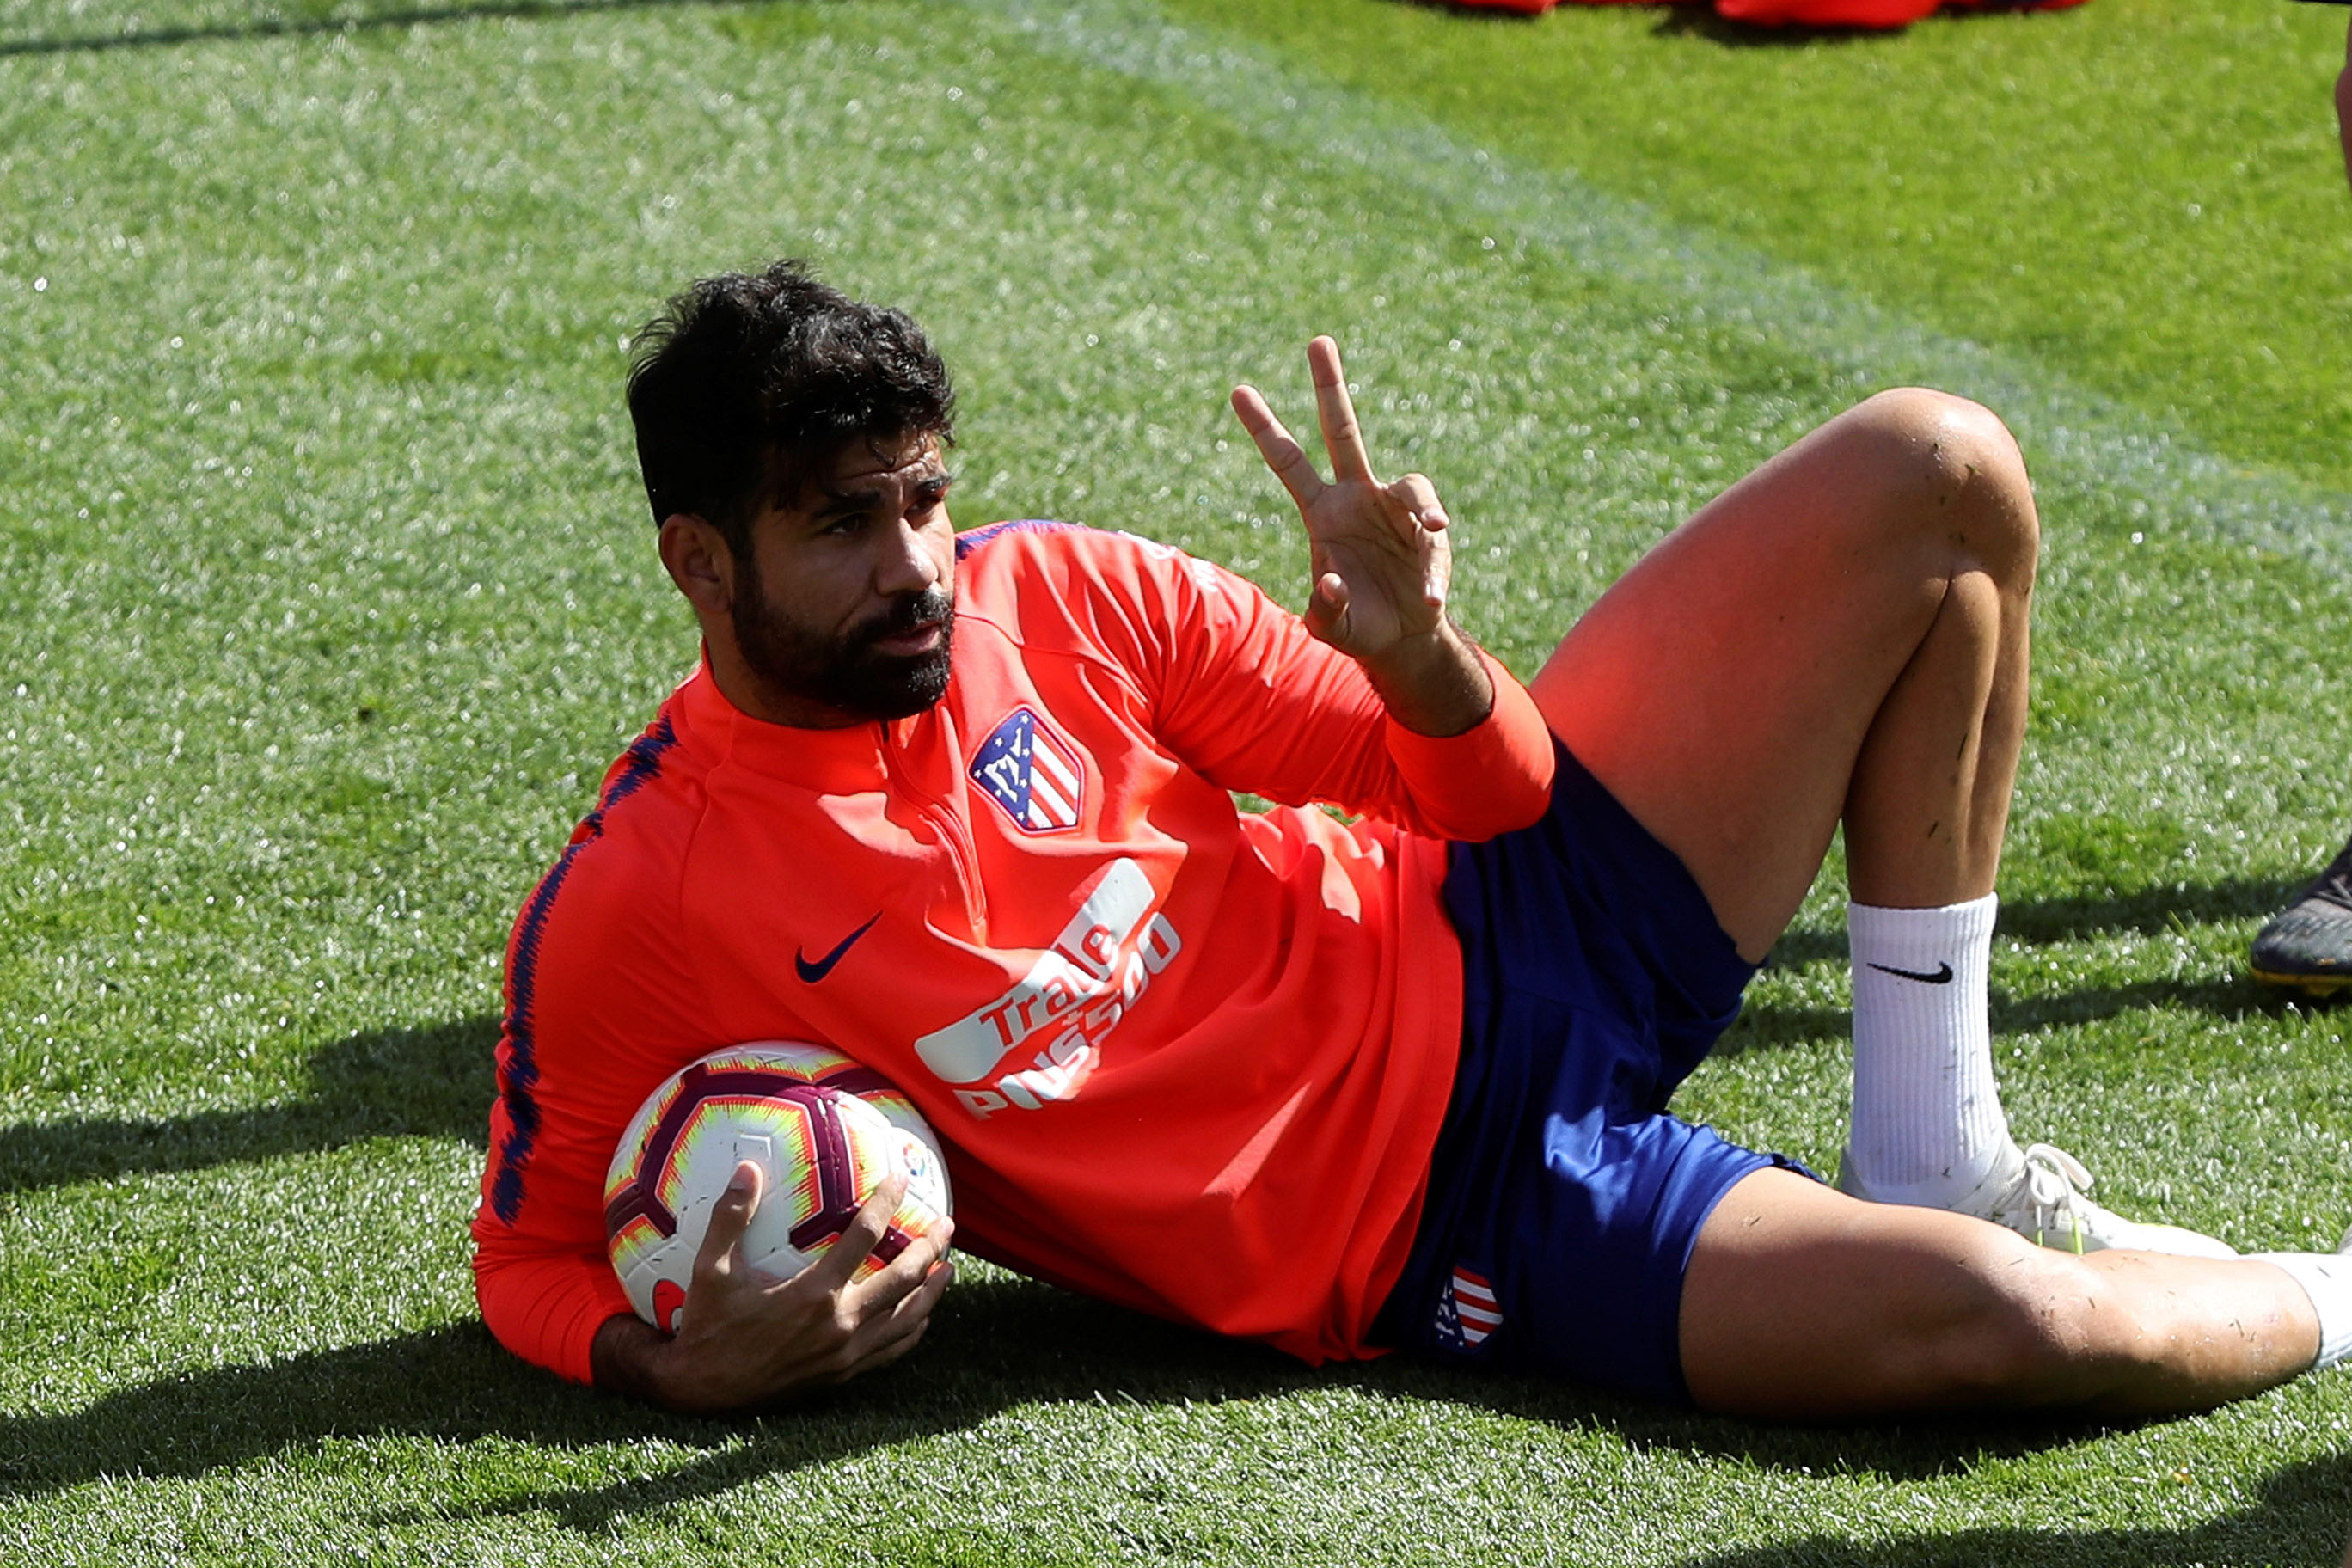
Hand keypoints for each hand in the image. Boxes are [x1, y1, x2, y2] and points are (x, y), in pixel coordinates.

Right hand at [592, 1159, 955, 1414]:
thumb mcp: (710, 1270)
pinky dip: (913, 1330)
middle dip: (931, 1247)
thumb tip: (747, 1167)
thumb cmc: (707, 1327)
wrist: (702, 1392)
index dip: (887, 1202)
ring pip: (908, 1318)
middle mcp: (840, 1324)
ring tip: (949, 1267)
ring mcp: (846, 1354)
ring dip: (933, 1291)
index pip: (865, 1236)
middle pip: (905, 1278)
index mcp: (814, 1293)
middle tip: (946, 1224)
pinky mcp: (844, 1375)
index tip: (901, 1178)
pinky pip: (892, 1351)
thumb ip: (730, 1218)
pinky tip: (922, 1316)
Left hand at [1231, 336, 1453, 661]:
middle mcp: (1355, 496)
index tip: (1238, 390)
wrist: (1402, 637)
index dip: (1264, 428)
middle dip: (1329, 386)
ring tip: (1434, 529)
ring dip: (1422, 506)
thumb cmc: (1357, 624)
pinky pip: (1433, 531)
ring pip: (1410, 484)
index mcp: (1320, 511)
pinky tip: (1430, 598)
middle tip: (1317, 341)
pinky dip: (1432, 566)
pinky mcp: (1429, 530)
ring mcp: (1393, 508)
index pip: (1288, 462)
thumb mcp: (1330, 626)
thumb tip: (1331, 580)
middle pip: (1342, 430)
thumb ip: (1324, 608)